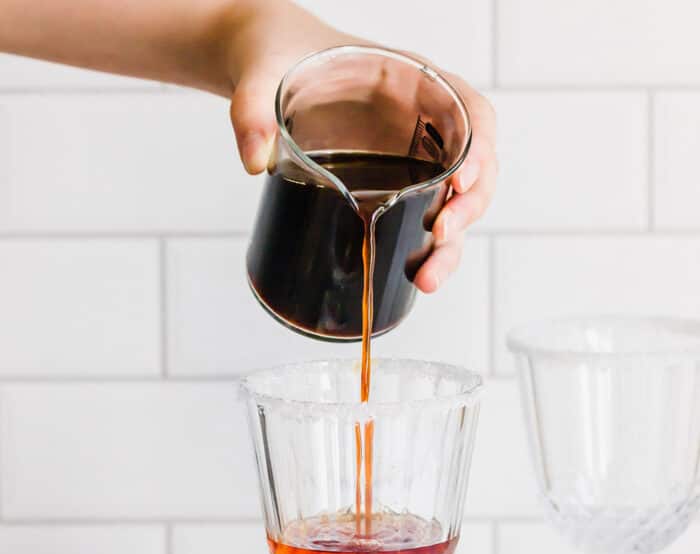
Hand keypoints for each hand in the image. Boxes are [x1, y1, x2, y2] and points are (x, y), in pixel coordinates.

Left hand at [227, 0, 496, 292]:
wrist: (267, 69)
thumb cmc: (278, 55)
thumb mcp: (262, 71)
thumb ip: (253, 108)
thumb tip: (254, 160)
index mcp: (409, 81)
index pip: (468, 110)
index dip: (477, 146)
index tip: (461, 179)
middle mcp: (421, 123)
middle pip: (472, 166)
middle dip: (468, 207)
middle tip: (442, 235)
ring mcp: (410, 160)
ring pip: (453, 204)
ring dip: (450, 245)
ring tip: (426, 279)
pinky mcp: (393, 189)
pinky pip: (423, 220)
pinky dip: (426, 251)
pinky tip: (413, 276)